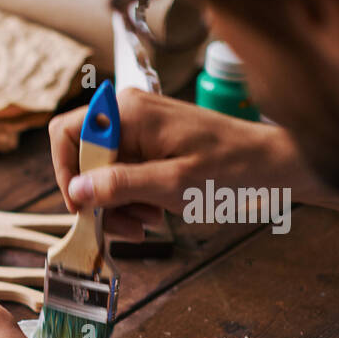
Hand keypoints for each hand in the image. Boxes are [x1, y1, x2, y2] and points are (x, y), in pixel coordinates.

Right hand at [49, 88, 303, 235]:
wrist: (272, 166)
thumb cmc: (231, 169)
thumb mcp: (171, 183)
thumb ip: (119, 185)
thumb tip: (75, 191)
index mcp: (129, 112)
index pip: (66, 134)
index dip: (66, 172)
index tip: (82, 206)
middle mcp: (127, 114)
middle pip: (82, 158)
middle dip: (97, 196)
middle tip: (126, 225)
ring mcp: (138, 130)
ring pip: (100, 173)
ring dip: (116, 204)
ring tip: (148, 221)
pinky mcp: (149, 145)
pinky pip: (122, 174)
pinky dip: (130, 199)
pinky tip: (153, 212)